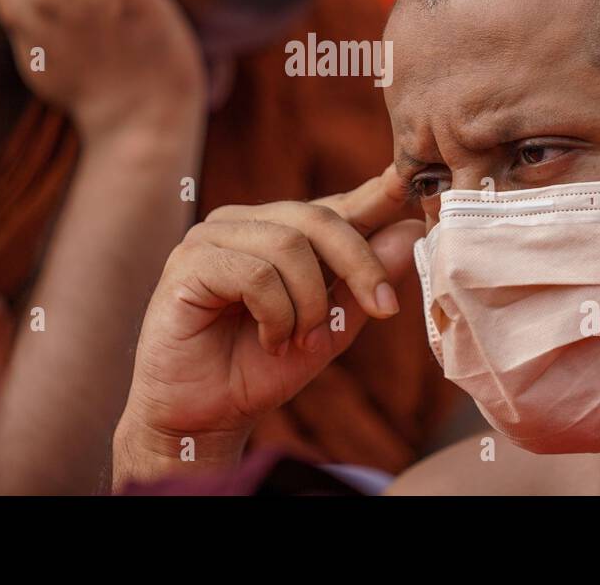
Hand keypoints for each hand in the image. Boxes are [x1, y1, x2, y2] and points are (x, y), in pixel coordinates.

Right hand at [114, 166, 423, 483]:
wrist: (203, 416)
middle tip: (382, 308)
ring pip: (290, 245)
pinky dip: (277, 314)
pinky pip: (256, 273)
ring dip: (309, 304)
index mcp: (277, 230)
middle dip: (360, 264)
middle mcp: (244, 222)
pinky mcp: (189, 262)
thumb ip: (363, 282)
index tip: (410, 183)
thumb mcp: (329, 327)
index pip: (334, 204)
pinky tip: (271, 340)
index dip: (375, 194)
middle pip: (320, 218)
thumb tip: (408, 232)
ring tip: (298, 341)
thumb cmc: (259, 369)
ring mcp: (212, 237)